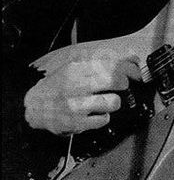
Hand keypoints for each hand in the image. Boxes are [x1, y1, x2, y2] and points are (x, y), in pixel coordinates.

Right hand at [24, 57, 140, 135]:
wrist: (33, 107)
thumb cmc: (57, 86)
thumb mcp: (73, 67)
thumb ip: (99, 61)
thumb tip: (130, 56)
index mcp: (76, 70)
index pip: (111, 64)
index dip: (129, 67)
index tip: (135, 71)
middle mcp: (77, 86)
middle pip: (116, 80)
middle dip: (124, 82)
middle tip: (122, 84)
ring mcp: (77, 106)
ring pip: (114, 102)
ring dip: (114, 101)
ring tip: (105, 101)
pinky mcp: (78, 124)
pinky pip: (104, 120)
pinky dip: (103, 117)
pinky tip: (95, 113)